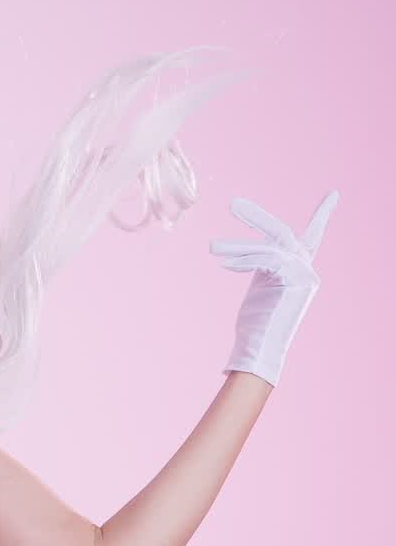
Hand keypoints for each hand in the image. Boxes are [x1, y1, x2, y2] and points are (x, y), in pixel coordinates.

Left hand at [210, 190, 337, 386]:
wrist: (259, 352)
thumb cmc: (256, 329)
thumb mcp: (263, 290)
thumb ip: (267, 268)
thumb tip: (252, 256)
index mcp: (300, 272)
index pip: (312, 238)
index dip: (323, 215)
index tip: (335, 194)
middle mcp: (307, 271)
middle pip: (284, 234)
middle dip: (258, 218)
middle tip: (232, 204)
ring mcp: (303, 274)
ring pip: (268, 247)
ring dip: (237, 246)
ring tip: (211, 247)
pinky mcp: (294, 278)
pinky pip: (266, 258)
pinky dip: (243, 259)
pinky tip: (224, 263)